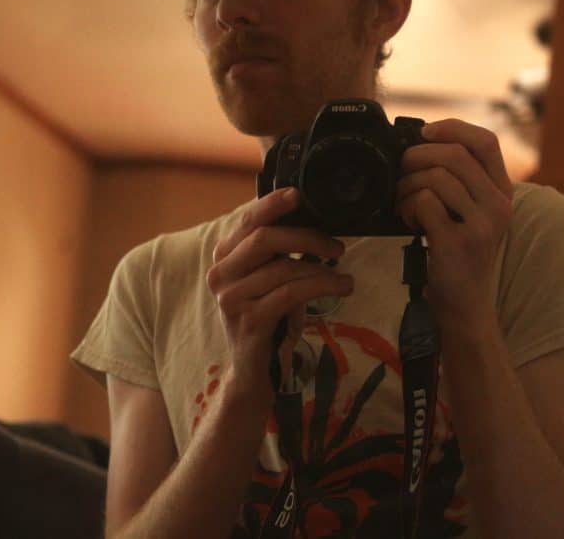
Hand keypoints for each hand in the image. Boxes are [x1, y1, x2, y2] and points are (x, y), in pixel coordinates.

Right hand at [206, 187, 352, 403]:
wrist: (253, 370)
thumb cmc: (267, 317)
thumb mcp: (269, 278)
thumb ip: (277, 251)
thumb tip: (312, 218)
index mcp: (224, 257)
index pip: (246, 221)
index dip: (271, 204)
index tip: (299, 195)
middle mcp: (220, 275)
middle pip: (263, 239)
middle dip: (306, 237)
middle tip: (336, 246)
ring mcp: (231, 299)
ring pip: (282, 269)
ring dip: (320, 269)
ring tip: (343, 277)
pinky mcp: (249, 321)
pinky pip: (290, 294)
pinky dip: (321, 286)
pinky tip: (340, 287)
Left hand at [397, 119, 513, 336]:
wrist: (464, 302)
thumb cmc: (458, 251)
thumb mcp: (470, 212)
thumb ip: (458, 181)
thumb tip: (419, 143)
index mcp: (503, 191)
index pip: (485, 141)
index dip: (452, 128)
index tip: (424, 132)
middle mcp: (500, 204)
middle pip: (454, 155)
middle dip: (416, 157)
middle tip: (401, 172)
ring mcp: (482, 224)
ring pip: (436, 177)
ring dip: (407, 186)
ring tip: (403, 203)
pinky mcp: (460, 241)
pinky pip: (425, 202)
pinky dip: (407, 207)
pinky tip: (409, 222)